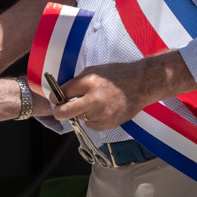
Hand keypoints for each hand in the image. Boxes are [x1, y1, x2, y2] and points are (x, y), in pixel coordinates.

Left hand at [51, 53, 191, 129]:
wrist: (141, 84)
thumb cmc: (116, 75)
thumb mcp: (93, 71)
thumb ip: (76, 82)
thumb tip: (61, 92)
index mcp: (88, 82)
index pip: (61, 94)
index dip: (55, 97)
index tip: (56, 98)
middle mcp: (93, 99)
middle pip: (63, 113)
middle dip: (58, 112)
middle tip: (59, 110)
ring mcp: (101, 113)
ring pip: (79, 119)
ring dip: (82, 113)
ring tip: (94, 104)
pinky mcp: (109, 123)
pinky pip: (92, 125)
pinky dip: (93, 120)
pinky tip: (101, 110)